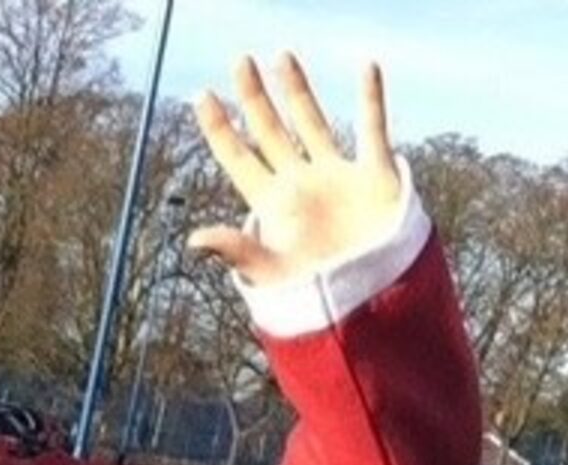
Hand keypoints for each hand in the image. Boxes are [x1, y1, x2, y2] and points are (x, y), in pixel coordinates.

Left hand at [187, 54, 401, 286]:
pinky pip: (372, 129)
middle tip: (239, 61)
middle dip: (254, 97)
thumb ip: (235, 251)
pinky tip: (367, 67)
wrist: (369, 304)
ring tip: (282, 56)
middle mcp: (298, 183)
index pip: (238, 157)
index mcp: (270, 204)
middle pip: (270, 131)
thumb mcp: (269, 273)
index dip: (219, 127)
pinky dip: (372, 99)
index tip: (202, 95)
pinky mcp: (373, 176)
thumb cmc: (315, 295)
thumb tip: (193, 239)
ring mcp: (335, 175)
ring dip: (297, 90)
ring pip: (312, 122)